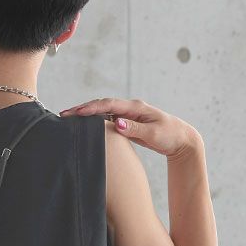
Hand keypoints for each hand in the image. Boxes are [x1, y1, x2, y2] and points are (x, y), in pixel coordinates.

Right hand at [59, 97, 200, 159]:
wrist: (181, 140)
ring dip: (87, 115)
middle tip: (64, 115)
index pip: (109, 105)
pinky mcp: (127, 123)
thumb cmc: (170, 136)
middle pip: (102, 106)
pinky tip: (85, 128)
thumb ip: (135, 128)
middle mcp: (130, 108)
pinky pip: (108, 121)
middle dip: (83, 110)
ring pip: (103, 113)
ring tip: (69, 120)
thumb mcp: (154, 133)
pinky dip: (95, 123)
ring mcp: (128, 115)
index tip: (76, 113)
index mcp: (136, 107)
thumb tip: (117, 123)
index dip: (92, 108)